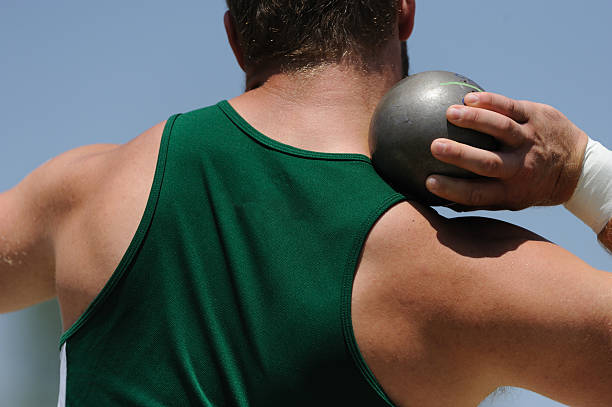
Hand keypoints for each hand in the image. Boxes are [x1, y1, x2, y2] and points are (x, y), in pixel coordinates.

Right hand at [425, 92, 588, 210]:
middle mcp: (520, 167)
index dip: (452, 189)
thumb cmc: (529, 186)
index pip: (477, 193)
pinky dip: (491, 102)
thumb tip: (436, 197)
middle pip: (488, 163)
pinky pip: (512, 107)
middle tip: (434, 146)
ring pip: (501, 129)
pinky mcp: (537, 117)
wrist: (576, 168)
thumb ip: (476, 199)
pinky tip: (469, 99)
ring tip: (450, 113)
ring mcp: (530, 140)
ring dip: (475, 121)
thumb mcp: (509, 200)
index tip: (429, 182)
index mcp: (511, 191)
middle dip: (460, 154)